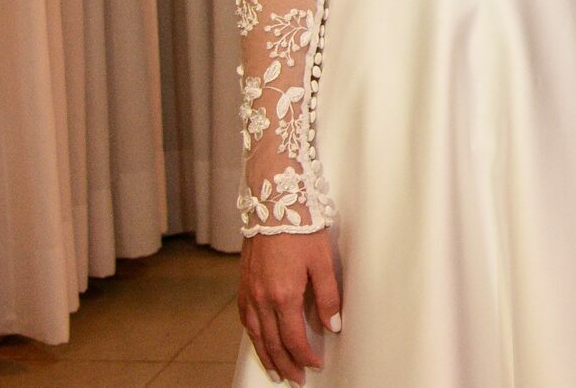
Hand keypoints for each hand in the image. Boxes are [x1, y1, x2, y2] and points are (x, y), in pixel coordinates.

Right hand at [239, 230, 340, 384]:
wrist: (272, 205)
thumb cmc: (300, 229)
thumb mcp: (323, 262)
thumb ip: (328, 297)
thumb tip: (333, 325)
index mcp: (284, 295)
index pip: (293, 338)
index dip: (304, 355)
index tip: (314, 365)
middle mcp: (262, 299)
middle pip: (272, 342)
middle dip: (285, 364)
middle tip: (294, 379)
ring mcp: (249, 292)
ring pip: (255, 335)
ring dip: (266, 355)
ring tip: (276, 370)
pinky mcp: (243, 285)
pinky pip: (245, 319)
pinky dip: (253, 336)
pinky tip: (259, 340)